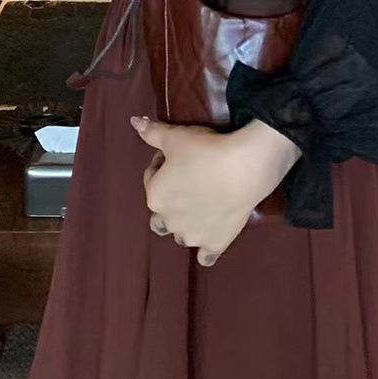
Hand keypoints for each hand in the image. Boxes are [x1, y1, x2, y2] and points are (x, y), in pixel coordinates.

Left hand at [132, 115, 301, 266]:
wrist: (243, 169)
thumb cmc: (205, 150)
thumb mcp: (176, 137)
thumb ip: (152, 133)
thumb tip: (134, 122)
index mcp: (155, 195)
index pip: (151, 177)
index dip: (163, 163)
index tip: (178, 154)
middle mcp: (168, 220)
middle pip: (162, 211)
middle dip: (170, 198)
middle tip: (190, 180)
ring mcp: (192, 235)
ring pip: (181, 233)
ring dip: (186, 222)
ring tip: (203, 203)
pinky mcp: (215, 244)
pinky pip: (205, 256)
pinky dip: (205, 249)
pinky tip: (211, 236)